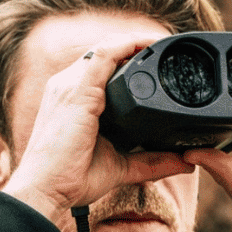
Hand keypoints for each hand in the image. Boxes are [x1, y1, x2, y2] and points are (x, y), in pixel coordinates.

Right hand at [1, 36, 192, 219]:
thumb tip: (187, 162)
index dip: (128, 57)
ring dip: (136, 41)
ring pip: (106, 47)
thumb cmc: (71, 179)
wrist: (44, 190)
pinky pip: (104, 55)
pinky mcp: (77, 92)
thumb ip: (152, 162)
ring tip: (163, 42)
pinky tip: (149, 45)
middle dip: (136, 46)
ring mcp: (69, 85)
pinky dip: (128, 45)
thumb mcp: (121, 166)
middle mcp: (67, 85)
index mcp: (73, 98)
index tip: (158, 60)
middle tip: (167, 49)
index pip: (101, 65)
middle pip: (104, 52)